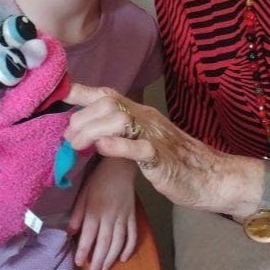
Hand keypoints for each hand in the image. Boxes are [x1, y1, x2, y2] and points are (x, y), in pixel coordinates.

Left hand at [64, 83, 237, 213]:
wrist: (213, 177)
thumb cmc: (175, 161)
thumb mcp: (144, 140)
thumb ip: (120, 133)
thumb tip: (86, 133)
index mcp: (140, 114)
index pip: (106, 95)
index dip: (80, 92)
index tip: (56, 92)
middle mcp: (146, 119)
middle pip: (107, 104)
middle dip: (81, 119)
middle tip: (69, 139)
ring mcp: (155, 137)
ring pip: (119, 119)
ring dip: (91, 130)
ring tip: (77, 145)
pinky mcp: (163, 158)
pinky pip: (140, 148)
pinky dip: (118, 146)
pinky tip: (102, 147)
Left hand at [68, 157, 136, 269]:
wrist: (120, 165)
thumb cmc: (98, 179)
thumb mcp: (82, 193)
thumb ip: (77, 213)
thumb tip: (70, 232)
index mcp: (94, 210)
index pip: (88, 236)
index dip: (84, 251)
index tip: (79, 264)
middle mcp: (109, 215)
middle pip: (104, 243)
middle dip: (98, 261)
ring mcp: (123, 216)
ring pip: (119, 242)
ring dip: (112, 258)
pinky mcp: (133, 215)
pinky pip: (133, 234)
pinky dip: (130, 248)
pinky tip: (124, 258)